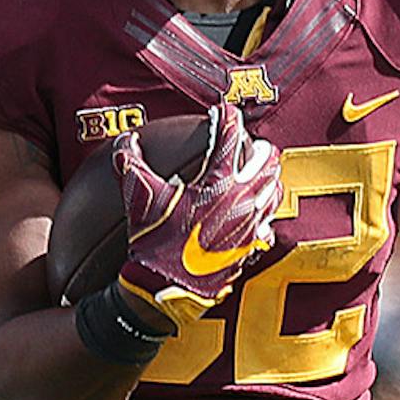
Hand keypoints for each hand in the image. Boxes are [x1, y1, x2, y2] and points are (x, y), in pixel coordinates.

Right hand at [114, 101, 282, 328]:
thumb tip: (125, 140)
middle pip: (267, 160)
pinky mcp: (251, 248)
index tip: (223, 109)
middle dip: (258, 147)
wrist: (164, 290)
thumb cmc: (153, 242)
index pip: (231, 136)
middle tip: (249, 143)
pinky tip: (255, 213)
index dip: (227, 116)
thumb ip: (130, 162)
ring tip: (257, 173)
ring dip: (267, 177)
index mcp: (218, 182)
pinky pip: (268, 225)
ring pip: (274, 190)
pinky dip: (263, 214)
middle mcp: (242, 200)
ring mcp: (251, 225)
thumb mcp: (137, 198)